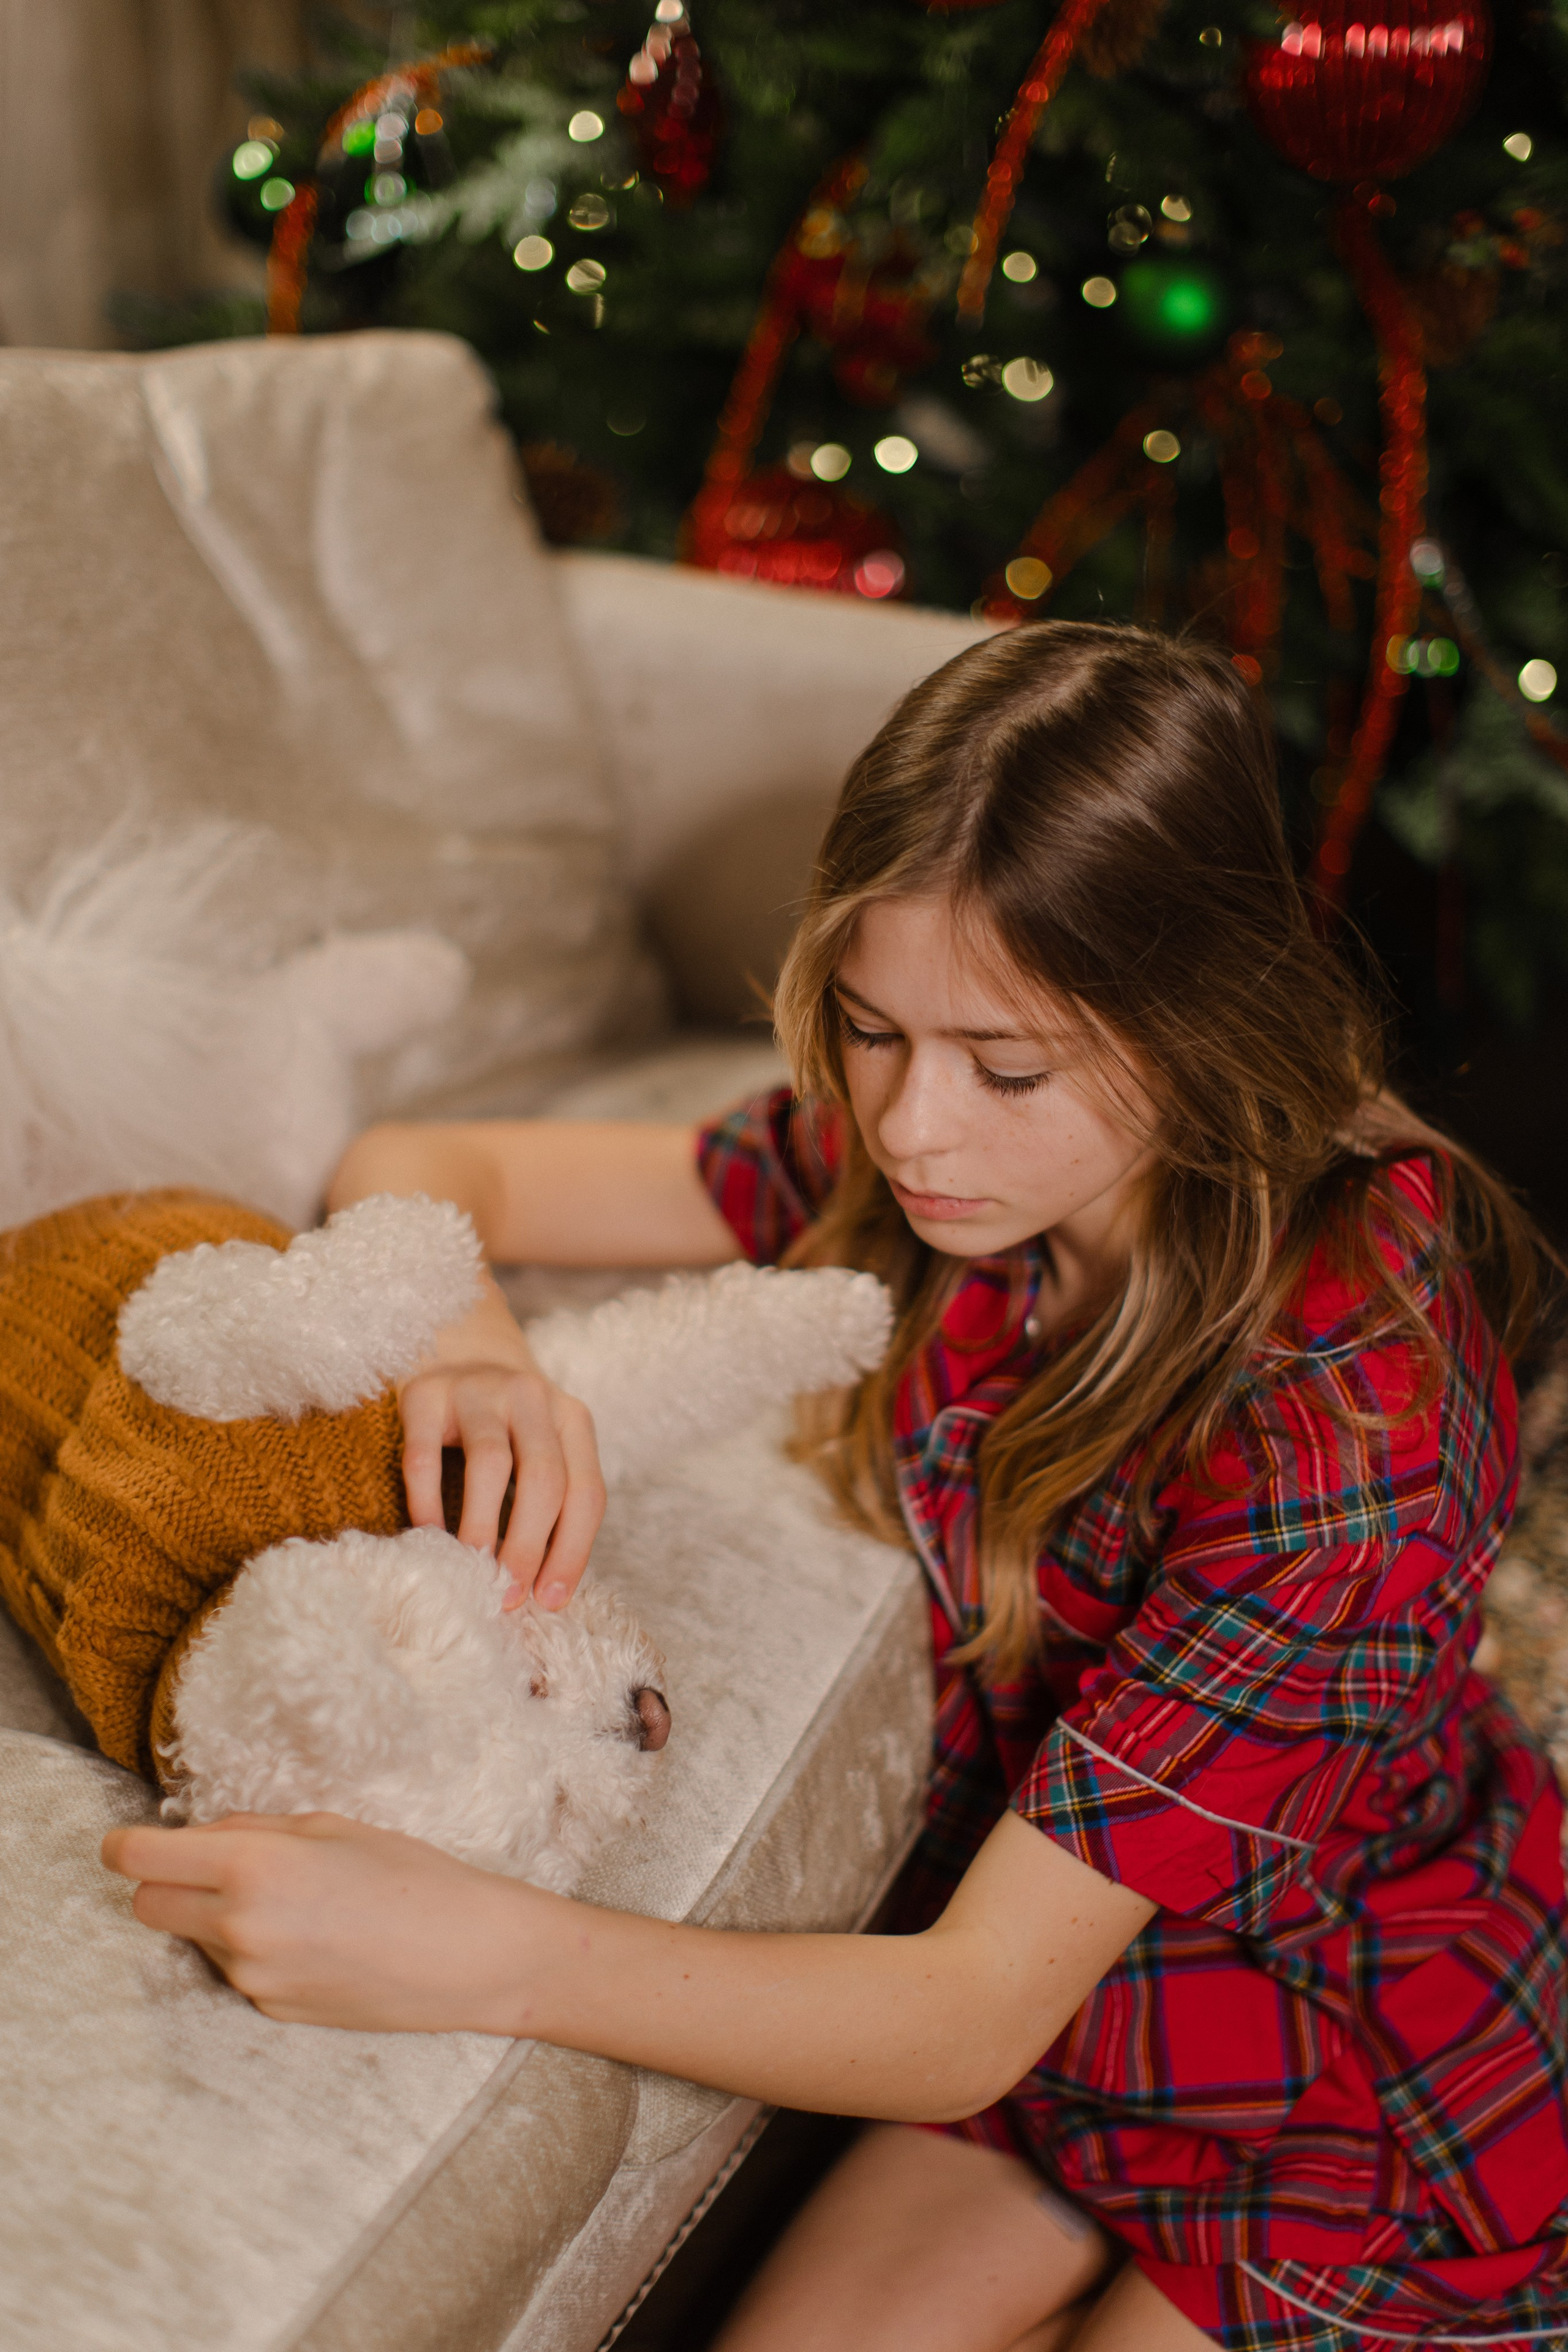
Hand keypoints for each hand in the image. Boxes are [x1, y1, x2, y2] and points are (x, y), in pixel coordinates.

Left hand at [100, 1813, 538, 2034]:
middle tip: (212, 1867)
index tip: (125, 1842)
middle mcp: (239, 1928)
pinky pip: (236, 1970)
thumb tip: (202, 1837)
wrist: (466, 1955)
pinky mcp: (270, 2010)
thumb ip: (254, 1831)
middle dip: (165, 1883)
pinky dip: (255, 1949)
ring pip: (195, 1938)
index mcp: (252, 1868)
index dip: (122, 1847)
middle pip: (149, 1907)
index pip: (140, 1861)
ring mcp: (252, 1977)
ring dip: (217, 1917)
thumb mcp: (330, 1826)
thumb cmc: (410, 1874)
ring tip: (294, 1902)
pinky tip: (313, 1938)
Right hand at [400, 1356, 606, 1609]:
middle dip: (528, 1545)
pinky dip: (428, 1502)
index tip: (550, 1600)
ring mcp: (478, 1390)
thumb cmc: (511, 1427)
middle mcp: (532, 1398)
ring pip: (490, 1463)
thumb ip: (552, 1505)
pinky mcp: (425, 1395)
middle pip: (544, 1477)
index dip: (572, 1551)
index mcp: (572, 1419)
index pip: (587, 1492)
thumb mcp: (545, 1451)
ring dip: (482, 1527)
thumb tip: (542, 1589)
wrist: (461, 1353)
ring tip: (473, 1572)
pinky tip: (429, 1536)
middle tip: (508, 1594)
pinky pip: (426, 1457)